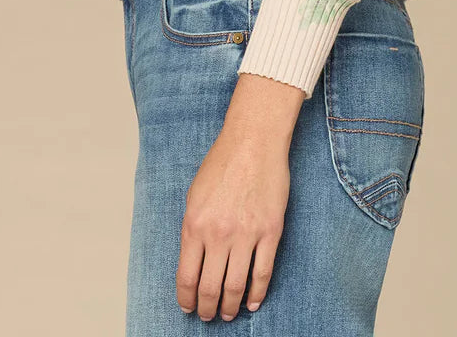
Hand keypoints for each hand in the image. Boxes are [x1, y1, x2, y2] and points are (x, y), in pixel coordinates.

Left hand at [176, 74, 303, 320]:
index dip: (186, 300)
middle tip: (208, 316)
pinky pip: (263, 272)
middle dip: (207, 308)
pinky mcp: (270, 232)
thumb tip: (194, 262)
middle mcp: (219, 234)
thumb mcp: (194, 196)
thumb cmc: (222, 164)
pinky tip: (252, 302)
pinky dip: (257, 293)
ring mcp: (246, 234)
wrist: (253, 141)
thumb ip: (193, 230)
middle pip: (210, 288)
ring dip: (231, 306)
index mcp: (195, 225)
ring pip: (236, 286)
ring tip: (229, 313)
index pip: (187, 277)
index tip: (188, 308)